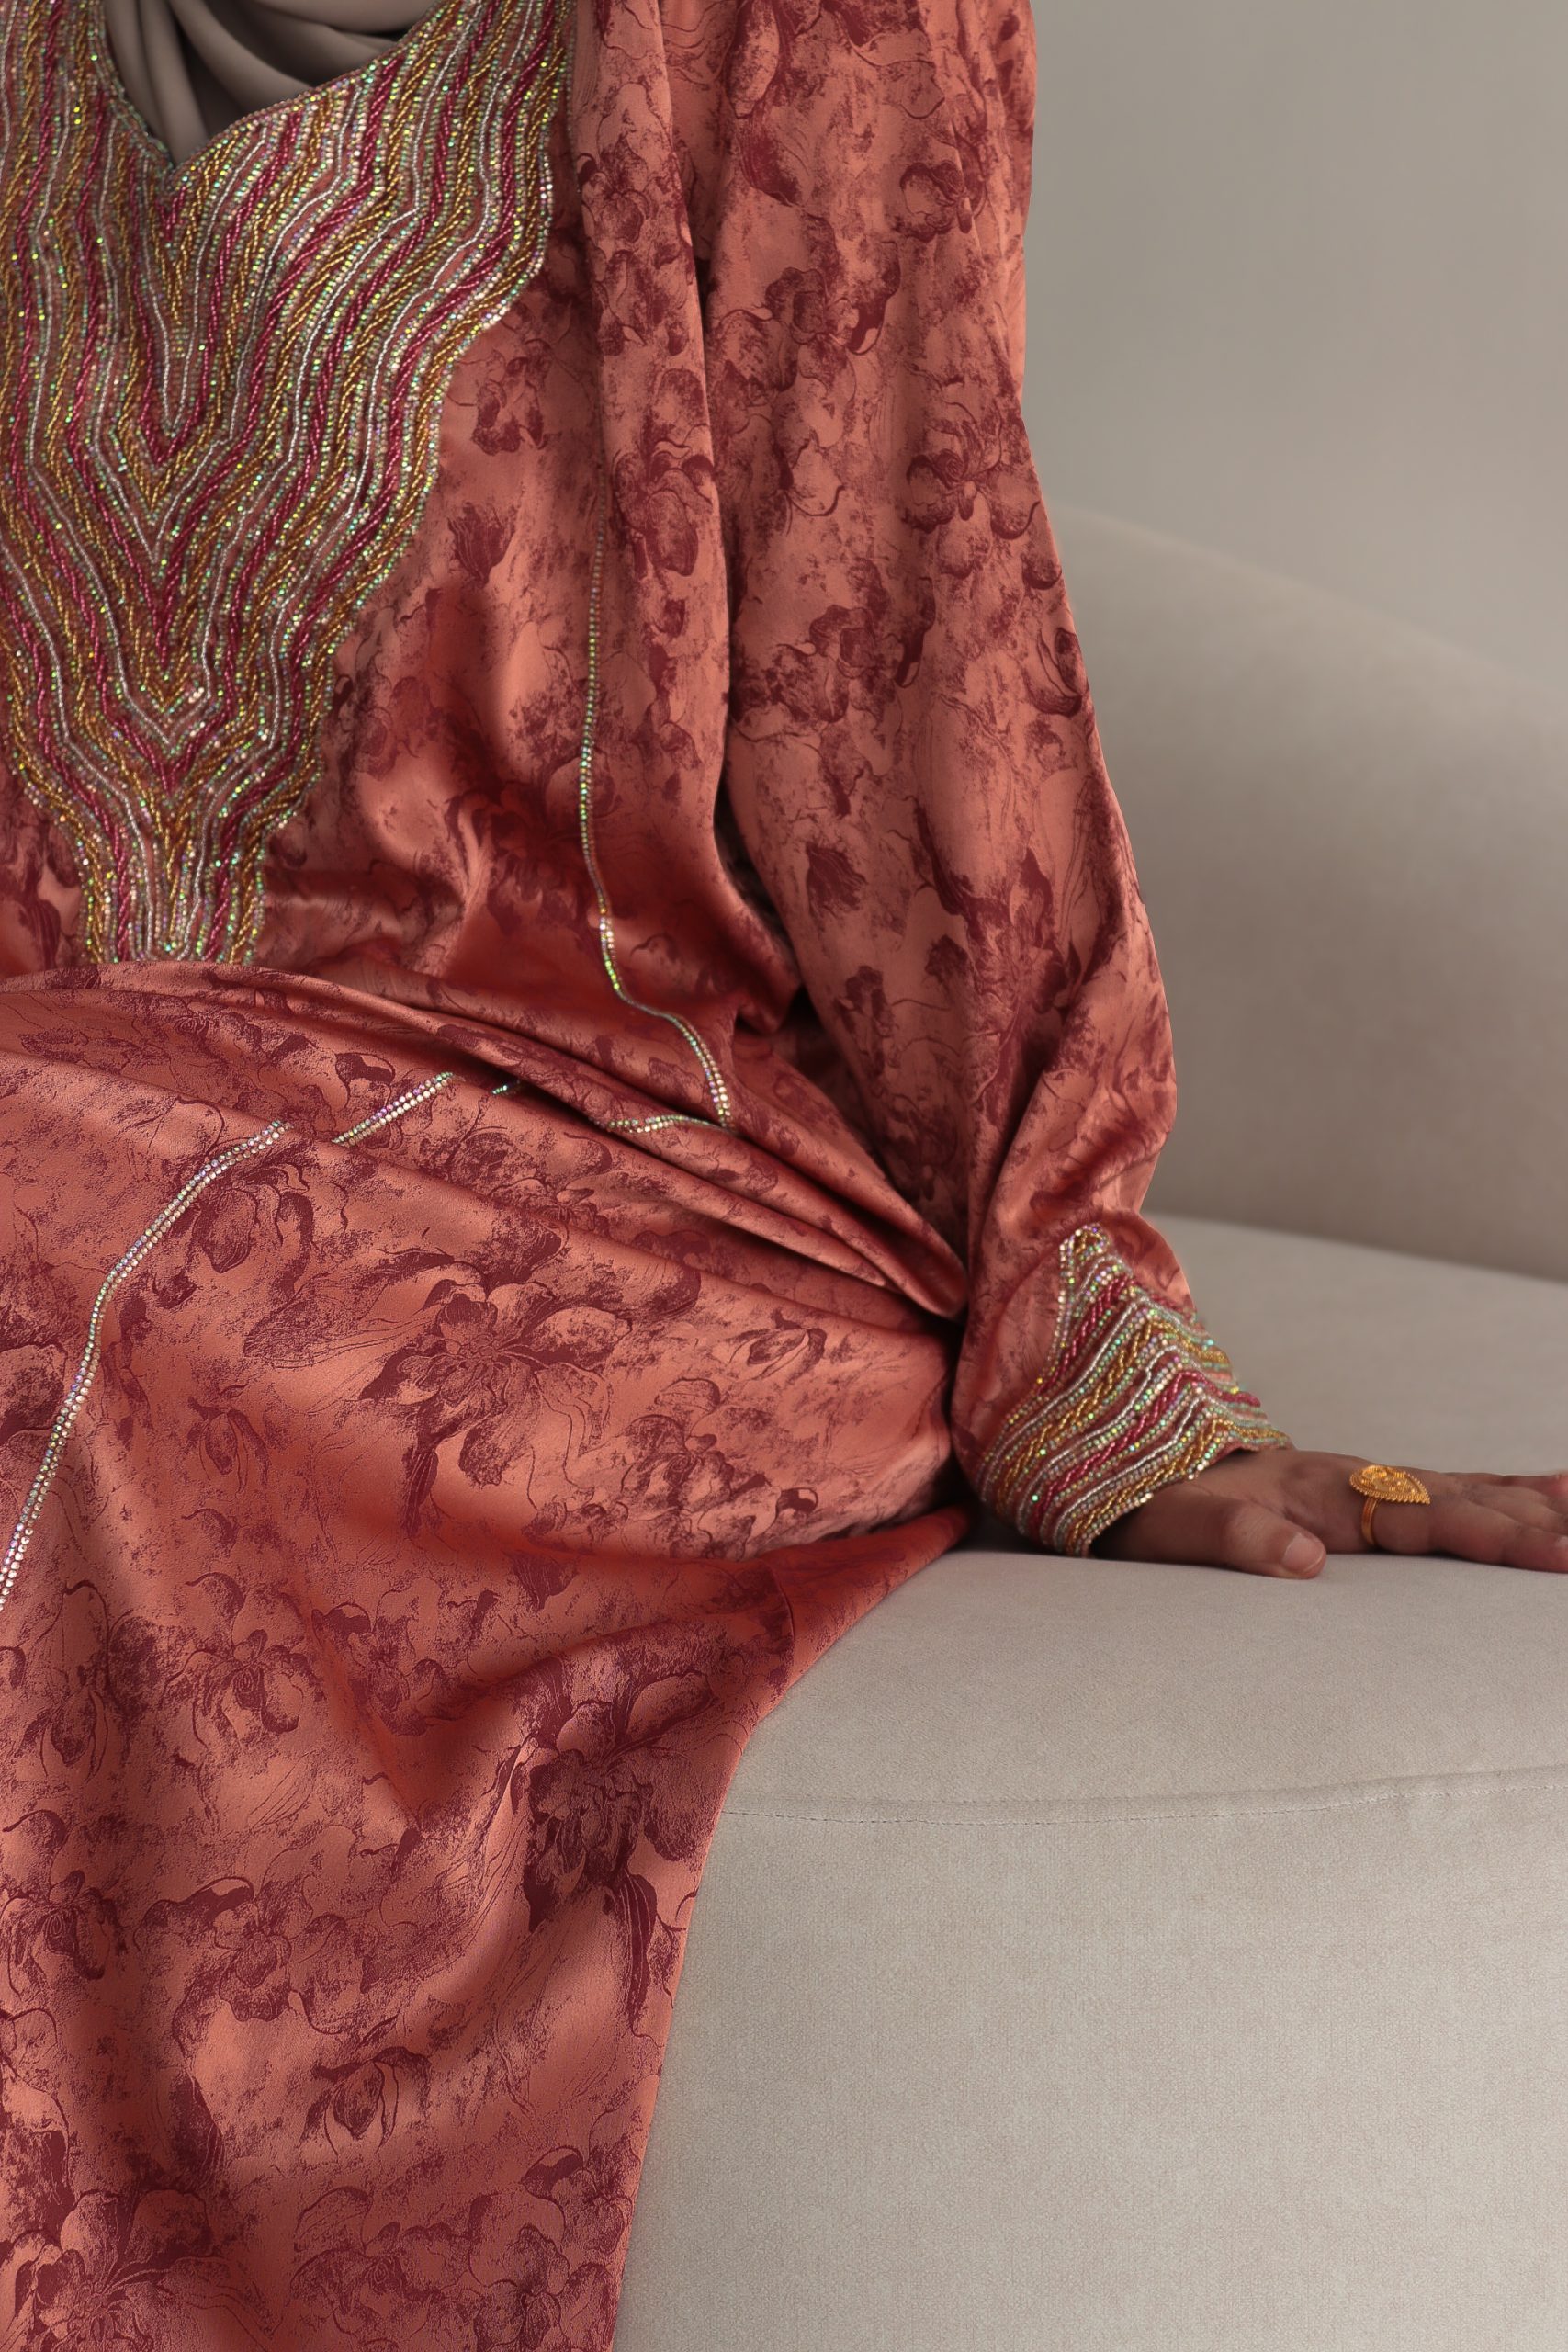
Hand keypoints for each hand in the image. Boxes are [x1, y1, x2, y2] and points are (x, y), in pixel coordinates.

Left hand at [1088, 1446, 1567, 1576]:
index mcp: (1323, 1493)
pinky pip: (1451, 1488)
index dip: (1494, 1536)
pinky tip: (1555, 1491)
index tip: (1558, 1552)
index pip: (1426, 1517)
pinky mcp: (1367, 1491)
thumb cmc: (1156, 1507)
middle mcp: (1357, 1481)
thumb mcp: (1177, 1528)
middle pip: (1465, 1501)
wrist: (1136, 1469)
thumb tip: (1303, 1560)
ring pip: (1469, 1490)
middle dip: (1537, 1523)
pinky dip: (1507, 1488)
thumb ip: (1234, 1541)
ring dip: (1535, 1503)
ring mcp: (1366, 1482)